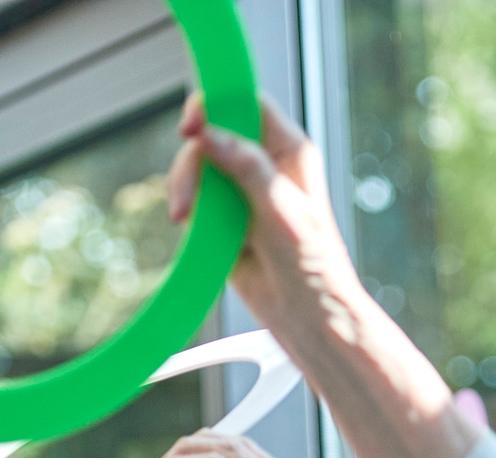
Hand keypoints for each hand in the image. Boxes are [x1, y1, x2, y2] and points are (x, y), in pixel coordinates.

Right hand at [166, 94, 364, 347]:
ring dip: (185, 190)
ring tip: (185, 221)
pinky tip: (192, 231)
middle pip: (211, 135)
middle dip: (192, 165)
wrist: (306, 316)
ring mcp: (242, 190)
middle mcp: (264, 164)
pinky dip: (187, 211)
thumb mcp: (280, 211)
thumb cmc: (311, 265)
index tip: (190, 128)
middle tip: (185, 204)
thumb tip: (209, 134)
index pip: (246, 103)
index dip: (215, 104)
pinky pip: (194, 199)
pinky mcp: (224, 217)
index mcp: (289, 151)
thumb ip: (247, 168)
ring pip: (197, 168)